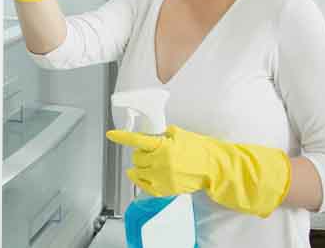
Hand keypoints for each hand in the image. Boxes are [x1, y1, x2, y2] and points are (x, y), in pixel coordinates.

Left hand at [106, 124, 290, 217]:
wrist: (213, 168)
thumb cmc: (199, 149)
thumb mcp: (180, 134)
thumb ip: (164, 134)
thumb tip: (152, 135)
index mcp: (163, 145)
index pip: (137, 140)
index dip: (121, 137)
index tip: (111, 134)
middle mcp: (160, 162)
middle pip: (137, 157)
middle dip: (140, 152)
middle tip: (148, 150)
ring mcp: (162, 177)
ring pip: (138, 171)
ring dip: (140, 166)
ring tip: (147, 163)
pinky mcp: (165, 189)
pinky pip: (145, 186)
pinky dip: (142, 179)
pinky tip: (143, 175)